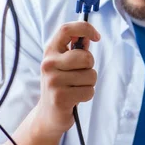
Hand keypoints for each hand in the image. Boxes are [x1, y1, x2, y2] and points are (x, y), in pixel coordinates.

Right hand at [35, 21, 99, 135]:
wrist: (48, 115)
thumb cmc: (61, 85)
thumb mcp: (64, 64)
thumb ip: (76, 49)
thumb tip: (89, 36)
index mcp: (50, 51)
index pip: (66, 29)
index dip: (85, 28)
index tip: (97, 37)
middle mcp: (48, 64)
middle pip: (85, 57)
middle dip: (90, 66)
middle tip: (80, 75)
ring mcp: (53, 81)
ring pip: (90, 75)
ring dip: (89, 83)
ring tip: (76, 88)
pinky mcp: (60, 97)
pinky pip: (89, 91)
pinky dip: (87, 95)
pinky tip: (75, 98)